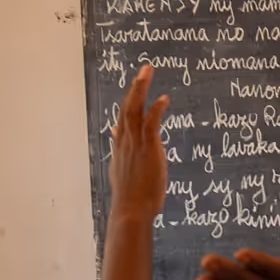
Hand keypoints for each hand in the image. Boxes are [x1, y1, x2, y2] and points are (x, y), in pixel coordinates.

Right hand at [109, 64, 167, 223]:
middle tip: (144, 70)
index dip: (128, 103)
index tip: (134, 88)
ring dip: (141, 88)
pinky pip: (150, 122)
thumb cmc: (130, 197)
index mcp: (120, 148)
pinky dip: (156, 109)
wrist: (131, 209)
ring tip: (147, 71)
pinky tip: (164, 99)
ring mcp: (134, 143)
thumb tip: (115, 138)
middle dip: (135, 87)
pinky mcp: (147, 148)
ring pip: (134, 109)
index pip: (122, 120)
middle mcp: (124, 142)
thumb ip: (121, 154)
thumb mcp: (122, 172)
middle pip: (126, 107)